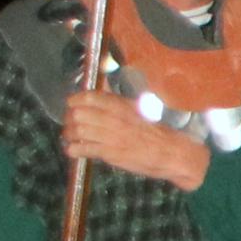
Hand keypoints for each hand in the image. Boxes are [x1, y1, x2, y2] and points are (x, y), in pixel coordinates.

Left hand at [63, 92, 211, 192]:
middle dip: (69, 118)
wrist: (172, 152)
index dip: (75, 100)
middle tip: (69, 123)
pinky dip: (73, 149)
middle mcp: (113, 119)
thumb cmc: (156, 131)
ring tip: (70, 137)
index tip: (71, 104)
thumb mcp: (138, 109)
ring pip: (77, 131)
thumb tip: (102, 87)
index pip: (89, 97)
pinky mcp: (110, 153)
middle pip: (78, 114)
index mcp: (121, 105)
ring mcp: (110, 137)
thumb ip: (117, 101)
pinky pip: (82, 149)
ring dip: (69, 134)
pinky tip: (74, 150)